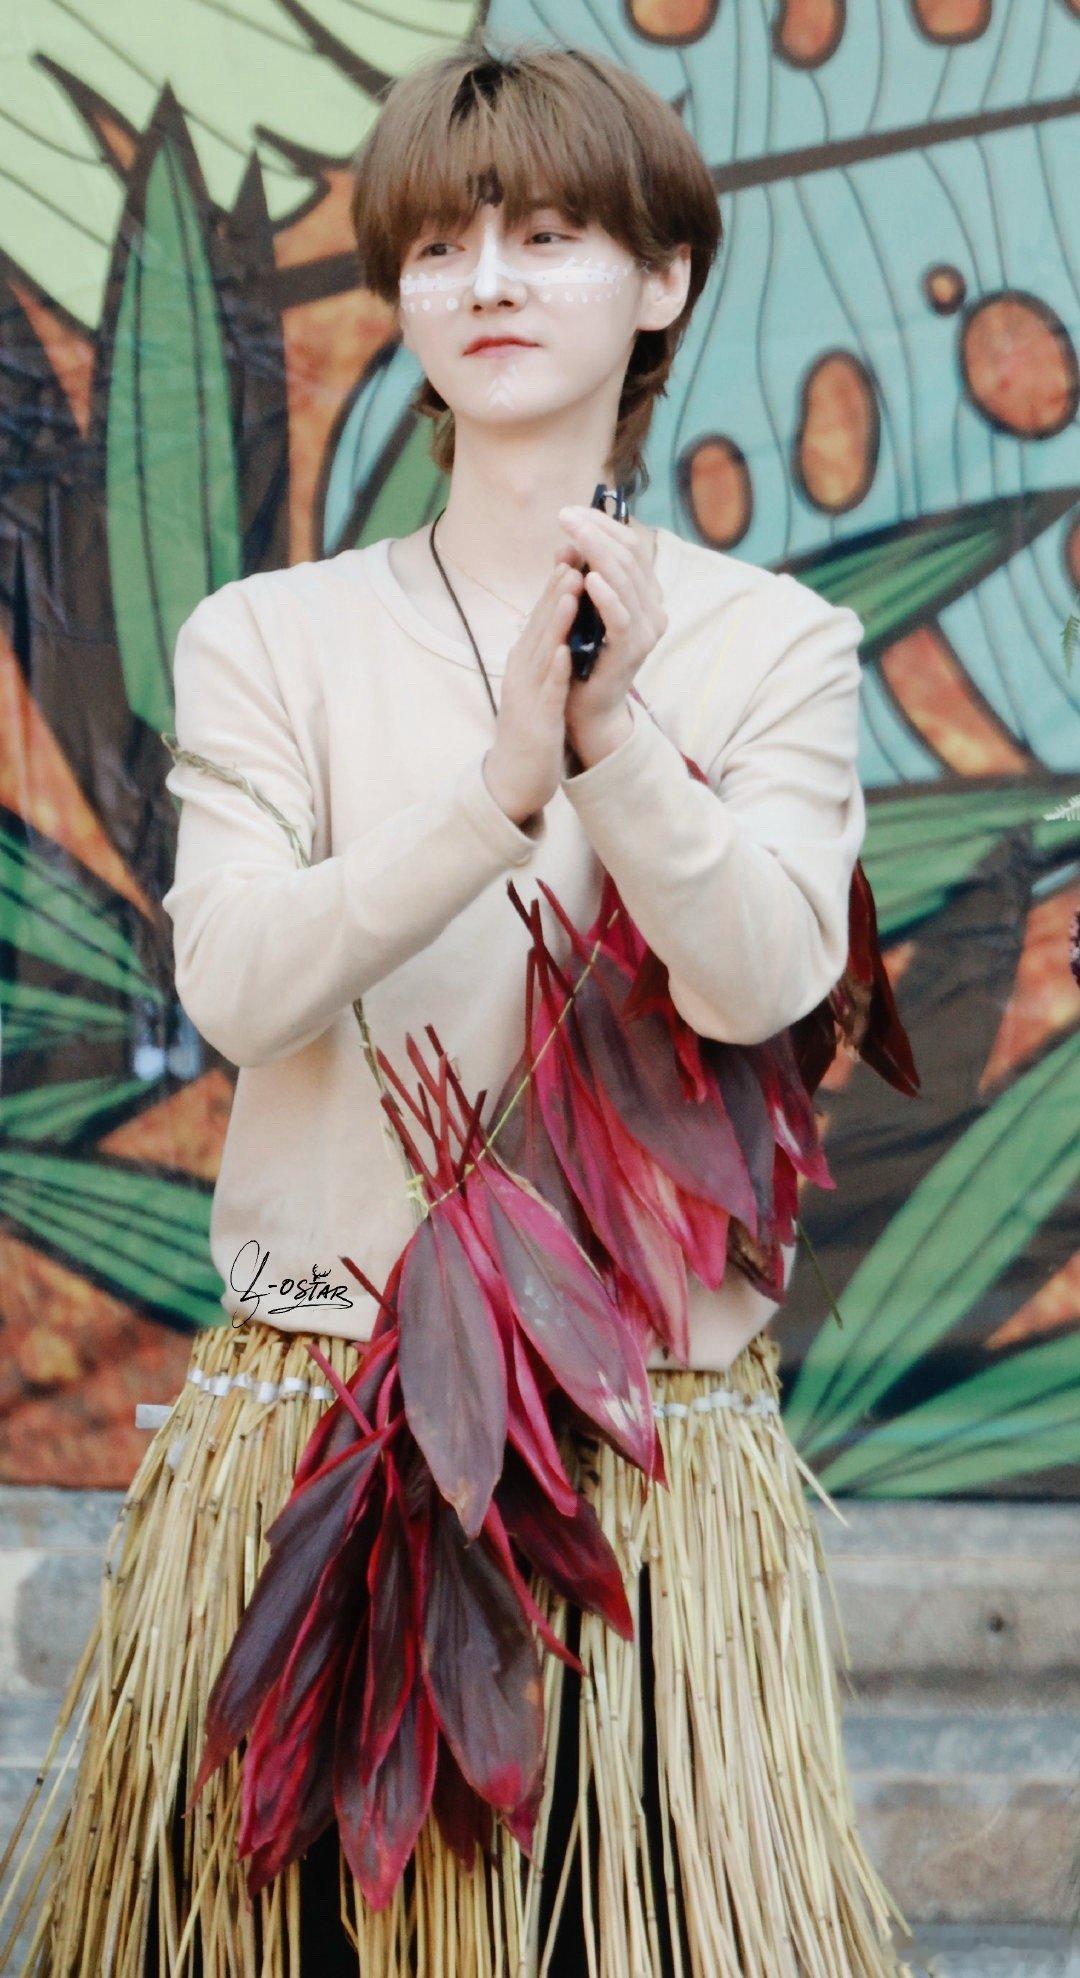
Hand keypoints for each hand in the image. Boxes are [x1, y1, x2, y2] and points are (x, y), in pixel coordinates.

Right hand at [482, 559, 584, 824]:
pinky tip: (565, 650)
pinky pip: (546, 691)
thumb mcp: (538, 681)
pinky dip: (554, 669)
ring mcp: (525, 695)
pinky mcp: (535, 721)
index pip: (540, 616)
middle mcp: (520, 671)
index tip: (572, 553)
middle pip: (538, 624)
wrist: (513, 777)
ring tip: (570, 587)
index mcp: (523, 661)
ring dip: (554, 618)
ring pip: (541, 650)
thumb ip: (546, 651)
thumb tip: (558, 621)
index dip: (555, 584)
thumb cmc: (531, 728)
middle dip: (555, 588)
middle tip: (573, 553)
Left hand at [555, 505, 667, 763]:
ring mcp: (647, 629)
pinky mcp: (632, 650)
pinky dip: (606, 595)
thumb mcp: (577, 607)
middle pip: (630, 556)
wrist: (586, 706)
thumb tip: (566, 542)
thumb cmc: (581, 654)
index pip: (630, 545)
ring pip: (626, 580)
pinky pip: (621, 617)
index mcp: (645, 593)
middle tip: (565, 517)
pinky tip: (587, 578)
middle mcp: (653, 608)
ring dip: (596, 553)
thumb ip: (574, 576)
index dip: (602, 524)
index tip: (571, 512)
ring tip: (572, 535)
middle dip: (595, 532)